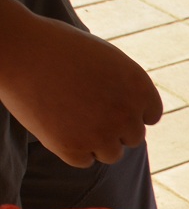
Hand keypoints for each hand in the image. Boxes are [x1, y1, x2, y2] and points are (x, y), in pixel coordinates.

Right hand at [0, 5, 161, 165]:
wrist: (17, 50)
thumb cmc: (58, 48)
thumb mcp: (106, 59)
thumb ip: (126, 88)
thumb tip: (137, 115)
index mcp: (139, 88)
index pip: (150, 116)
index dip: (128, 110)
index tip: (108, 102)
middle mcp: (126, 114)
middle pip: (133, 137)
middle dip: (113, 127)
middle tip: (84, 108)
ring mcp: (101, 135)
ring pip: (110, 154)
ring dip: (95, 141)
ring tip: (69, 116)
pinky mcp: (73, 148)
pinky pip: (82, 160)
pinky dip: (70, 148)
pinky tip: (55, 124)